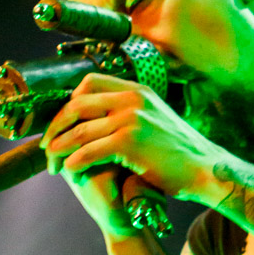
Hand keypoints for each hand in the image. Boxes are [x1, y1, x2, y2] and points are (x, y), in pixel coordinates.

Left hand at [40, 73, 223, 202]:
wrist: (205, 170)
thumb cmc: (181, 153)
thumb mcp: (157, 119)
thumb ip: (132, 112)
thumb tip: (104, 114)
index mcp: (138, 90)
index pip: (89, 83)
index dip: (68, 103)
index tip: (62, 123)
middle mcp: (133, 99)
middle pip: (76, 104)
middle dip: (55, 127)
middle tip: (48, 146)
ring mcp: (131, 119)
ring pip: (78, 130)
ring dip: (59, 149)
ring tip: (54, 164)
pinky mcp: (129, 143)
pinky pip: (87, 151)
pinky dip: (74, 163)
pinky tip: (71, 172)